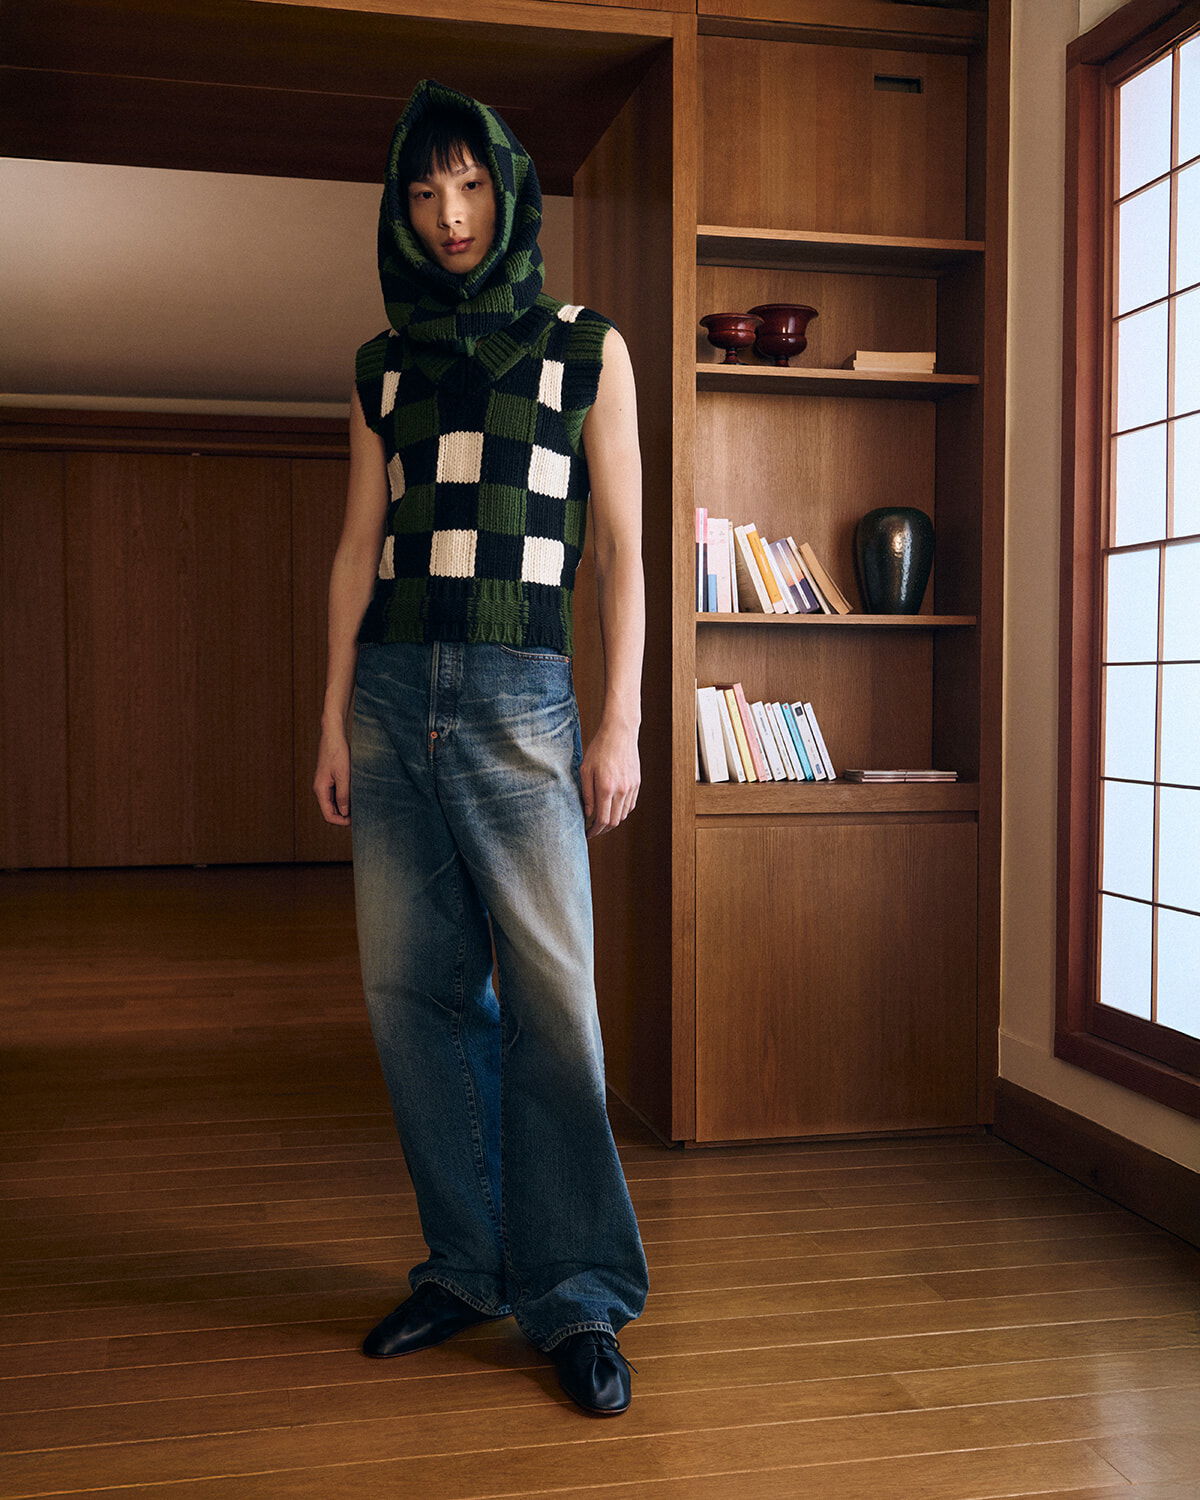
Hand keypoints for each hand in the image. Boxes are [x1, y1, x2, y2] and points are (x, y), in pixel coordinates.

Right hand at [313, 725, 351, 826]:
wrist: (333, 735)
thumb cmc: (337, 753)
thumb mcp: (343, 776)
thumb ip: (343, 795)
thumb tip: (344, 812)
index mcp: (320, 790)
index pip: (328, 814)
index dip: (341, 821)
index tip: (355, 821)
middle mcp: (320, 789)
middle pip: (330, 810)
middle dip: (344, 815)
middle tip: (360, 814)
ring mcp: (324, 784)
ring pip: (334, 803)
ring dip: (345, 806)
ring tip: (359, 804)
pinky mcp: (329, 779)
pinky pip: (336, 794)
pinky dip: (345, 797)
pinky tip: (356, 795)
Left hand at [579, 720, 639, 837]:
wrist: (619, 733)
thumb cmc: (599, 748)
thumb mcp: (585, 770)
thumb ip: (586, 794)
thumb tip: (587, 813)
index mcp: (606, 788)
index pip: (602, 819)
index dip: (595, 830)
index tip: (588, 833)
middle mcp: (621, 790)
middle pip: (614, 821)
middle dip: (603, 830)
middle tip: (594, 830)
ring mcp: (631, 787)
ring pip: (624, 815)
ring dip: (613, 822)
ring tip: (602, 821)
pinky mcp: (637, 783)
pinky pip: (630, 805)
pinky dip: (622, 812)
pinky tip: (613, 809)